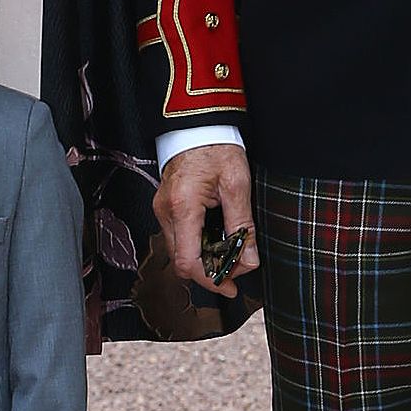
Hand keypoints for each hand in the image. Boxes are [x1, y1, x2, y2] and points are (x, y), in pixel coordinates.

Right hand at [154, 142, 258, 293]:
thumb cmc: (217, 147)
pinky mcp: (166, 207)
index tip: (230, 286)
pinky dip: (198, 246)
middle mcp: (165, 212)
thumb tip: (248, 261)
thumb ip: (242, 225)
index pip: (189, 261)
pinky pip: (179, 237)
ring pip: (180, 251)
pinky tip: (217, 239)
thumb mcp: (237, 185)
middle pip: (182, 261)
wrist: (198, 124)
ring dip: (205, 259)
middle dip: (210, 272)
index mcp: (182, 206)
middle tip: (237, 270)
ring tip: (230, 253)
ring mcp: (162, 210)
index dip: (210, 280)